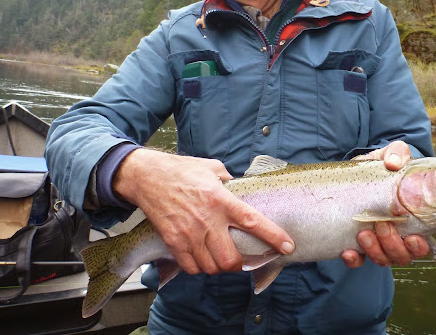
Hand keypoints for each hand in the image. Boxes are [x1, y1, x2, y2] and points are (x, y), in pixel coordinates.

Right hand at [112, 149, 294, 274]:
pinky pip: (191, 267)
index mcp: (221, 200)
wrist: (147, 176)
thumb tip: (242, 188)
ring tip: (220, 257)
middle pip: (231, 259)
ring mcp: (188, 233)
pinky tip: (201, 257)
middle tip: (242, 259)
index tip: (288, 246)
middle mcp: (207, 220)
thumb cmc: (183, 170)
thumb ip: (230, 181)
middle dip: (240, 265)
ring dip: (219, 267)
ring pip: (211, 267)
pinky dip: (199, 267)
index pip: (253, 222)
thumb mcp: (213, 168)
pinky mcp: (173, 242)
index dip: (273, 237)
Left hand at [341, 141, 429, 267]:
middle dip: (393, 245)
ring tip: (363, 233)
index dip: (417, 247)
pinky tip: (347, 252)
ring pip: (382, 260)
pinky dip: (354, 260)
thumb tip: (394, 163)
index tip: (411, 237)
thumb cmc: (379, 168)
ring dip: (375, 251)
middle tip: (381, 224)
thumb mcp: (387, 156)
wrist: (353, 174)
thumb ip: (397, 152)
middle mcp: (396, 235)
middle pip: (401, 256)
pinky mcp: (355, 244)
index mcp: (410, 220)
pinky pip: (357, 261)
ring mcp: (376, 242)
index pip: (420, 244)